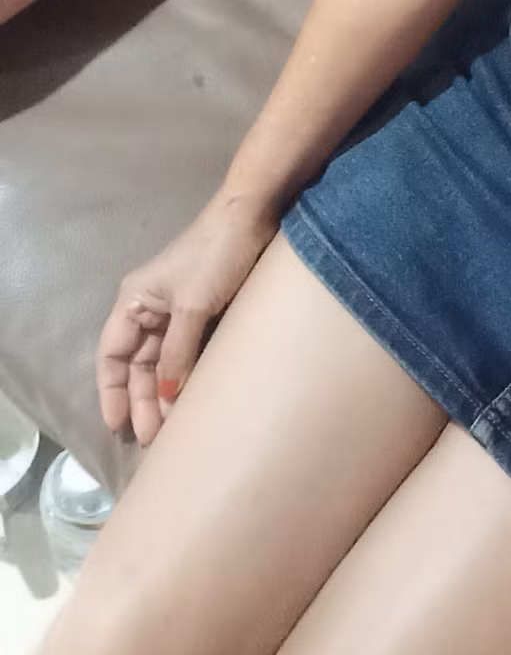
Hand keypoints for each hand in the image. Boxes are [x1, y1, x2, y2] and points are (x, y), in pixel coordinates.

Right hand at [97, 193, 277, 445]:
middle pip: (138, 364)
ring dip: (166, 393)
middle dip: (142, 400)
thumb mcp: (192, 306)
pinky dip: (187, 376)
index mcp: (135, 301)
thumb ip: (178, 352)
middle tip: (152, 439)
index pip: (112, 355)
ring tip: (172, 429)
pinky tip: (193, 401)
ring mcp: (179, 311)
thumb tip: (167, 397)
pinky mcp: (206, 311)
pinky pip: (189, 352)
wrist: (255, 216)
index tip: (118, 426)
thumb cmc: (216, 256)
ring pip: (165, 362)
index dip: (111, 392)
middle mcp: (151, 308)